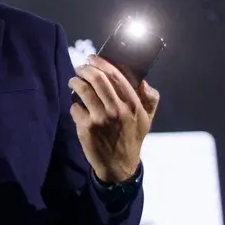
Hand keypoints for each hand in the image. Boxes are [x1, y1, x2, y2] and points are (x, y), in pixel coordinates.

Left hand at [68, 54, 159, 183]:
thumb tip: (144, 81)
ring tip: (74, 81)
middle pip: (97, 79)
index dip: (101, 63)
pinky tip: (76, 104)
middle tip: (81, 67)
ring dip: (75, 82)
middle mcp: (117, 110)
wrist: (119, 166)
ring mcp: (100, 119)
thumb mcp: (147, 120)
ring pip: (83, 90)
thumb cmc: (132, 139)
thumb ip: (150, 99)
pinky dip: (74, 104)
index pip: (115, 76)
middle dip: (85, 69)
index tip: (93, 57)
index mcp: (133, 105)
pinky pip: (75, 107)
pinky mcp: (86, 128)